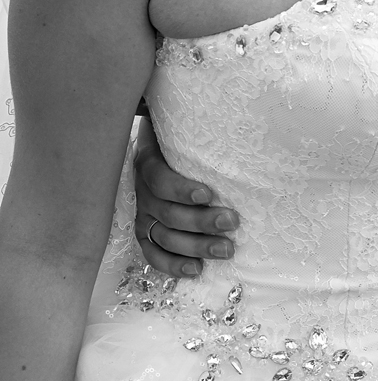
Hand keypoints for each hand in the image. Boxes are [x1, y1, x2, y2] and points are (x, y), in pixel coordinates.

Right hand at [133, 123, 237, 276]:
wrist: (160, 149)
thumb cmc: (179, 140)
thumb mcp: (180, 130)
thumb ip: (191, 126)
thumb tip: (216, 112)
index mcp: (148, 163)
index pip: (159, 180)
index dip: (181, 189)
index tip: (208, 194)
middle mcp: (142, 192)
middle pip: (168, 213)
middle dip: (202, 221)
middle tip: (232, 221)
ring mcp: (143, 216)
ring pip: (165, 237)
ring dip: (197, 245)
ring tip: (226, 249)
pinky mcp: (146, 234)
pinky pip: (154, 255)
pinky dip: (173, 266)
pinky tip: (197, 269)